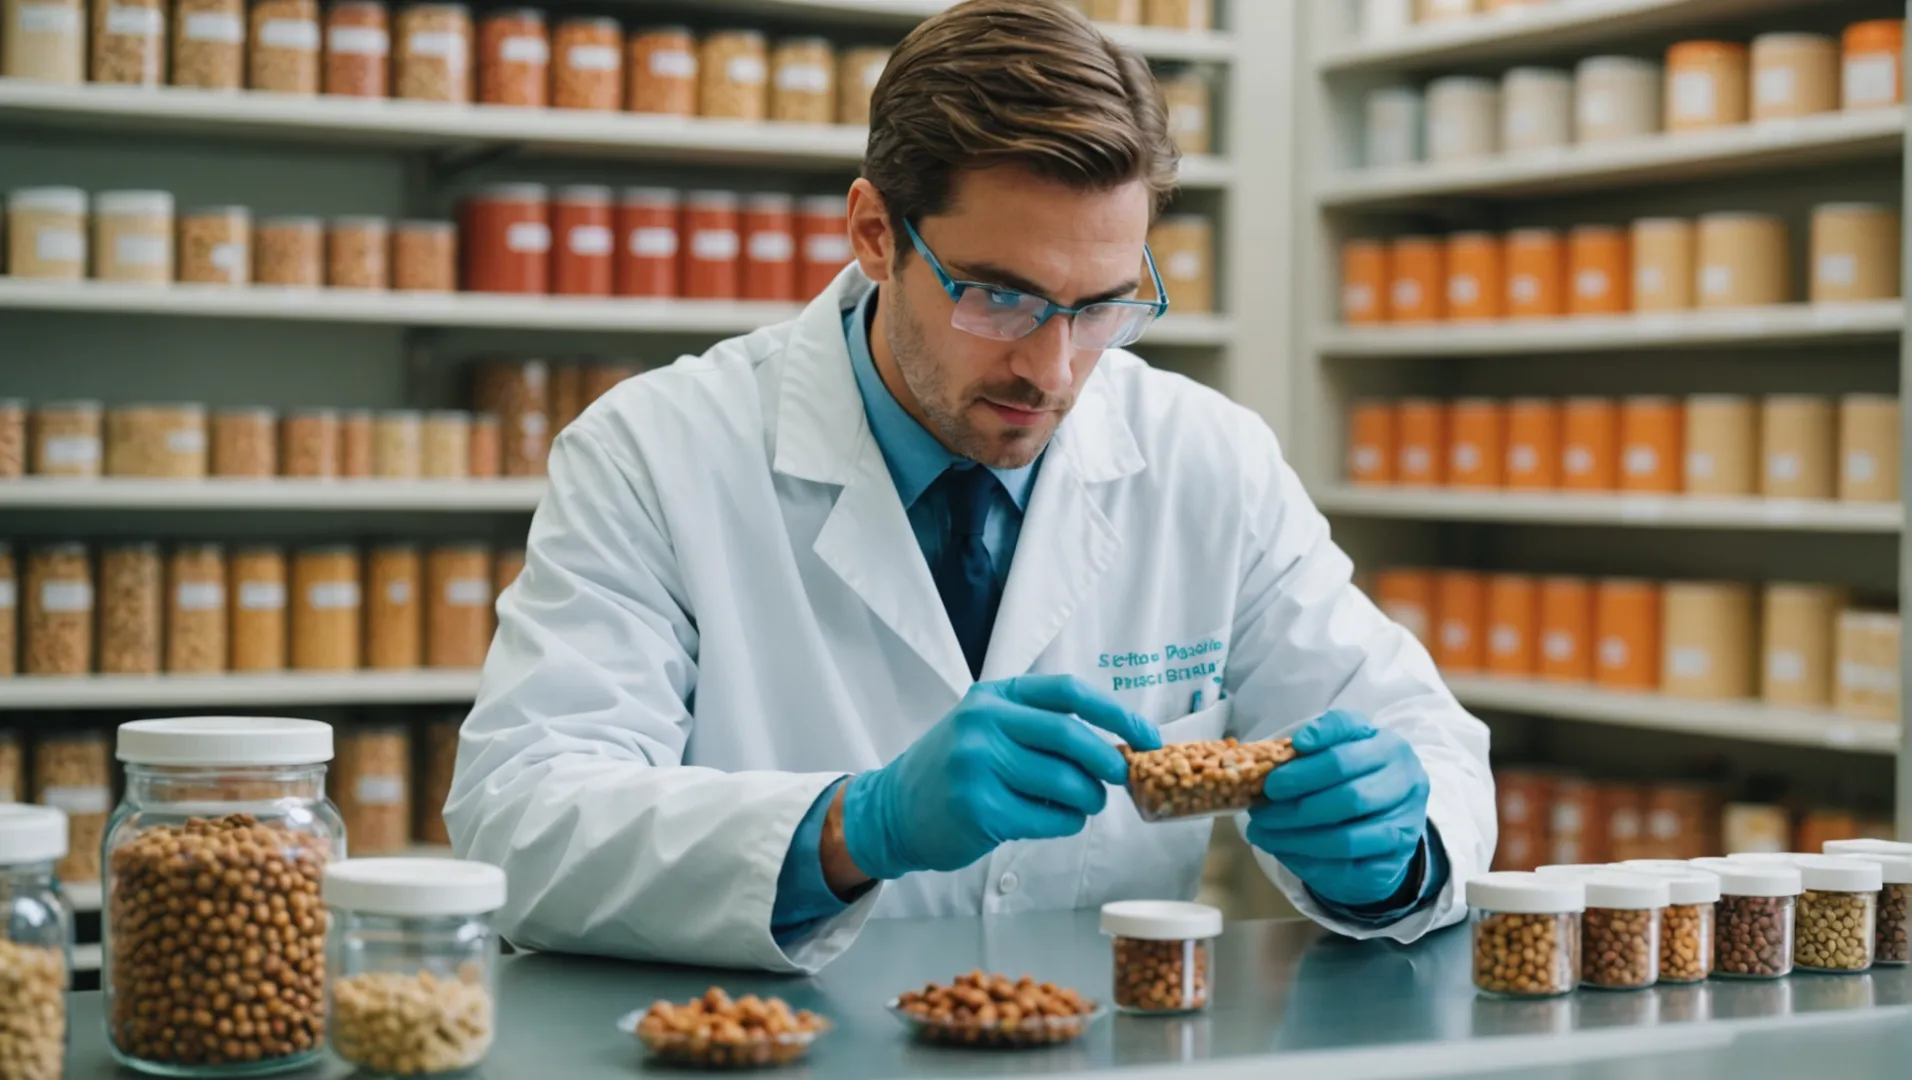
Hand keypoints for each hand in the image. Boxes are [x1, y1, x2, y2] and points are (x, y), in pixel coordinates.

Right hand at [839, 675, 1161, 880]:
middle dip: (1108, 761)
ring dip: (1089, 798)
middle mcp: (983, 724)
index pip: (1068, 693)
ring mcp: (978, 766)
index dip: (1116, 714)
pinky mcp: (980, 809)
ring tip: (1084, 803)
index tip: (1147, 737)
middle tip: (1121, 777)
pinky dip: (1066, 822)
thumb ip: (1040, 728)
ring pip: (1066, 782)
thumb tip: (1116, 748)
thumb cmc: (955, 769)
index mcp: (994, 697)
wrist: (892, 810)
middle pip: (1071, 736)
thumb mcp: (987, 728)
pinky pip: (1050, 818)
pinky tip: (1055, 819)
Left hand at [1245, 710, 1429, 908]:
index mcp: (1388, 746)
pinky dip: (1306, 860)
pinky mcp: (1393, 863)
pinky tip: (1282, 849)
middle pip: (1348, 795)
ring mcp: (1404, 826)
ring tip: (1261, 831)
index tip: (1290, 747)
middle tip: (1261, 806)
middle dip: (1295, 802)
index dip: (1320, 738)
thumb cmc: (1351, 778)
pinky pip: (1345, 868)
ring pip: (1345, 839)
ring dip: (1295, 838)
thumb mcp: (1337, 749)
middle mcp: (1405, 783)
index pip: (1352, 734)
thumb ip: (1310, 750)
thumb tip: (1265, 763)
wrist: (1384, 821)